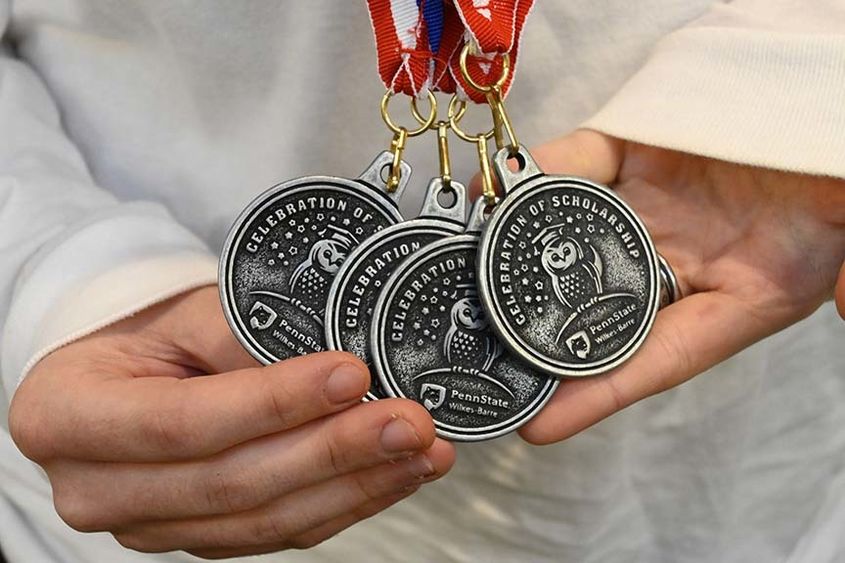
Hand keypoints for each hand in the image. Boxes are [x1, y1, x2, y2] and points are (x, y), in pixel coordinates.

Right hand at [8, 287, 454, 558]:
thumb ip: (245, 336)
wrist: (127, 371)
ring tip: (419, 450)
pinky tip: (394, 475)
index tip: (349, 374)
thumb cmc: (147, 333)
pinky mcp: (200, 538)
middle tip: (407, 421)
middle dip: (332, 452)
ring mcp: (151, 525)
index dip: (273, 403)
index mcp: (66, 417)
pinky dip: (345, 504)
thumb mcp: (184, 312)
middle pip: (231, 484)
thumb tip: (335, 372)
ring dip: (354, 486)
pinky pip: (279, 535)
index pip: (183, 423)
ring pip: (263, 522)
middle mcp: (99, 488)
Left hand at [503, 130, 844, 443]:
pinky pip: (579, 163)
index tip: (538, 428)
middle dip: (535, 330)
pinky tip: (499, 189)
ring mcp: (652, 203)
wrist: (831, 106)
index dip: (596, 397)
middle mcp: (679, 256)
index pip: (655, 359)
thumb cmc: (837, 182)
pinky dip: (540, 174)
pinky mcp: (635, 149)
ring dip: (519, 254)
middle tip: (475, 355)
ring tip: (463, 276)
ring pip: (573, 235)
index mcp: (732, 296)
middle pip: (593, 305)